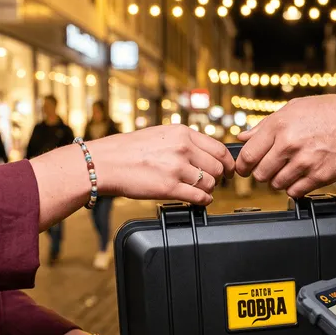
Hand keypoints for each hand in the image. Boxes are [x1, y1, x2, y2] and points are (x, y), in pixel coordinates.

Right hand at [90, 125, 234, 204]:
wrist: (106, 162)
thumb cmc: (130, 150)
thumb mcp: (161, 134)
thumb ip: (185, 141)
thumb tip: (206, 152)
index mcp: (182, 133)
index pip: (219, 149)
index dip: (228, 162)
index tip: (229, 170)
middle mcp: (182, 148)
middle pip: (218, 168)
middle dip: (218, 177)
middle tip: (210, 181)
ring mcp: (176, 168)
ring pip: (210, 183)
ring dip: (208, 189)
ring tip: (199, 190)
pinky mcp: (169, 188)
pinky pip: (199, 197)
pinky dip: (203, 201)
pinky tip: (199, 200)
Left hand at [235, 93, 335, 197]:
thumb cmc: (331, 112)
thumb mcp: (295, 108)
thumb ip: (266, 125)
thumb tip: (242, 137)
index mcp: (279, 125)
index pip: (248, 155)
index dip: (243, 165)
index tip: (246, 168)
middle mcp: (289, 144)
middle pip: (260, 174)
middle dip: (262, 174)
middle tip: (270, 168)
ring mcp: (304, 162)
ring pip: (276, 184)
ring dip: (279, 181)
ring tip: (290, 170)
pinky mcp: (319, 177)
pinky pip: (294, 192)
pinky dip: (295, 188)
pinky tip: (302, 177)